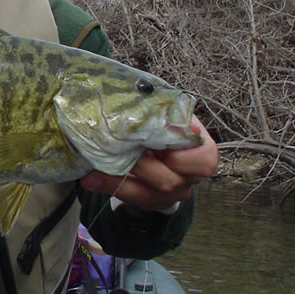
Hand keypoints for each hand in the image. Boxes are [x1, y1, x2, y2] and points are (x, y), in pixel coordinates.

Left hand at [79, 115, 217, 212]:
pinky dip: (108, 186)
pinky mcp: (151, 201)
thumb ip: (159, 107)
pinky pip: (130, 199)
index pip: (204, 160)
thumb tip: (143, 92)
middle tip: (117, 149)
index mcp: (199, 149)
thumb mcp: (163, 111)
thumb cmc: (159, 122)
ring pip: (147, 194)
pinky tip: (90, 178)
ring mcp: (172, 192)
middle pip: (171, 180)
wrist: (153, 145)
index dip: (181, 155)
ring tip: (93, 168)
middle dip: (141, 166)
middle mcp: (189, 175)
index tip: (155, 141)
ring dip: (117, 180)